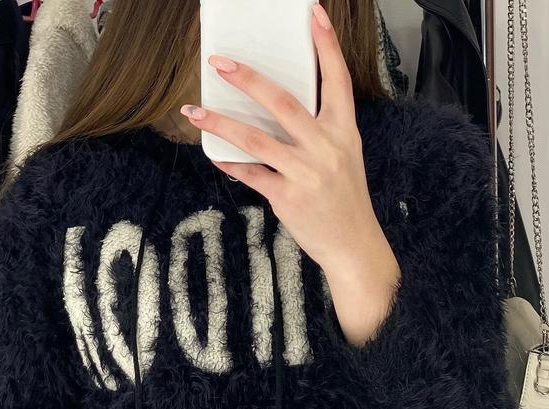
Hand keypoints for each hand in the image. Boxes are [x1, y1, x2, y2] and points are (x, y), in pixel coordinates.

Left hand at [180, 3, 400, 345]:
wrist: (353, 246)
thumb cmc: (345, 201)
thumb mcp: (344, 158)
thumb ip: (318, 133)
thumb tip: (277, 114)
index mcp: (344, 132)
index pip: (337, 79)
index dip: (326, 45)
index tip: (312, 14)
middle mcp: (326, 147)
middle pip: (283, 102)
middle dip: (248, 79)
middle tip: (220, 63)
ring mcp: (306, 173)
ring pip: (256, 139)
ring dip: (221, 123)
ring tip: (195, 110)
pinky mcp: (287, 197)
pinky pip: (252, 175)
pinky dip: (232, 164)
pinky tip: (215, 156)